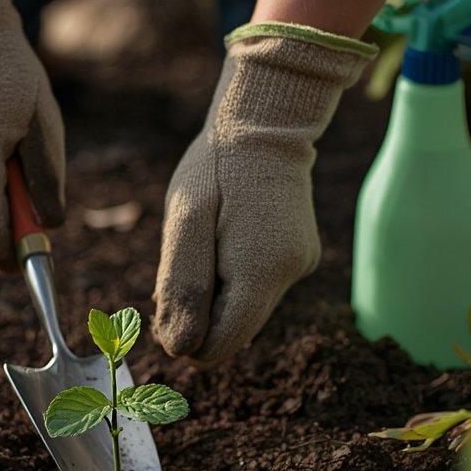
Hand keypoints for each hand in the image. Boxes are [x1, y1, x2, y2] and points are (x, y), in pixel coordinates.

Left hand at [153, 23, 375, 366]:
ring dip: (217, 288)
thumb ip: (182, 286)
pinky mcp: (301, 256)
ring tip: (209, 238)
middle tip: (185, 258)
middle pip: (233, 329)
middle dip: (201, 308)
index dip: (188, 336)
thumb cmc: (215, 170)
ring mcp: (300, 266)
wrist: (265, 122)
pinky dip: (235, 274)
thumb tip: (178, 349)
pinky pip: (258, 285)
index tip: (169, 298)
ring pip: (245, 308)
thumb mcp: (185, 223)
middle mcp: (289, 276)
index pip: (220, 344)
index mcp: (260, 272)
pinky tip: (228, 236)